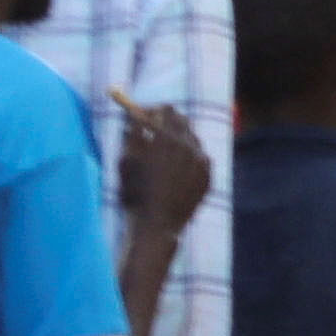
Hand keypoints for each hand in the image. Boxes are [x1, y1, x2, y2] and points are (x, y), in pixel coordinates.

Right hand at [115, 101, 210, 233]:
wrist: (159, 224)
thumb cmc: (137, 192)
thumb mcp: (127, 160)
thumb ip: (133, 134)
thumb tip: (135, 115)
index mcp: (168, 138)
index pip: (166, 110)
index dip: (155, 111)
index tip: (147, 116)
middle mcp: (190, 146)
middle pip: (183, 122)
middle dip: (169, 123)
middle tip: (157, 131)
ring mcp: (202, 162)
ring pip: (192, 140)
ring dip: (180, 141)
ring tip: (165, 155)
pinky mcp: (208, 176)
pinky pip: (199, 159)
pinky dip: (189, 159)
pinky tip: (177, 171)